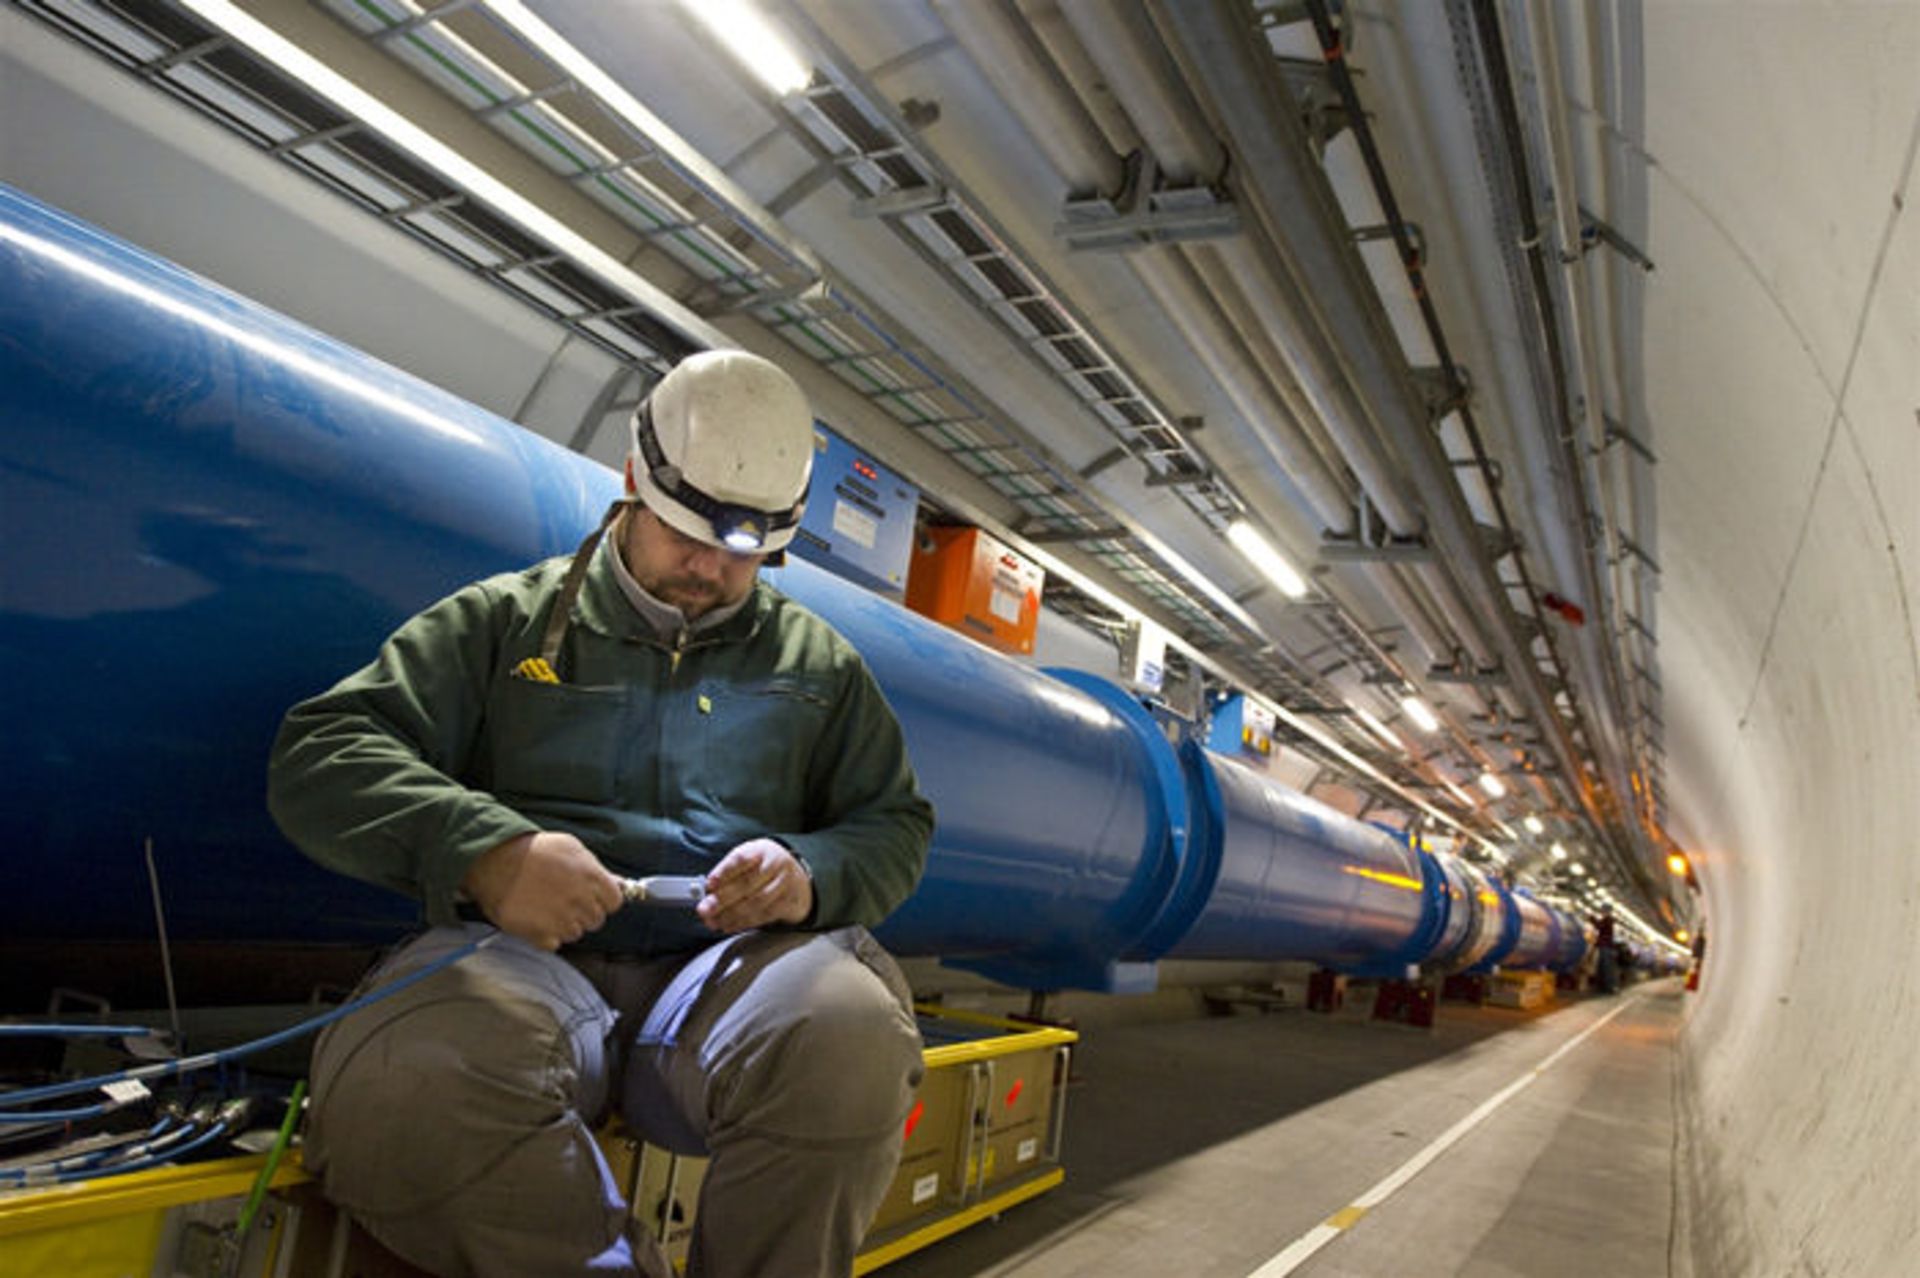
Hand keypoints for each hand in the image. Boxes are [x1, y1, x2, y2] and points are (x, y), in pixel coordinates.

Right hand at [462, 831, 623, 949]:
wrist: (494, 860)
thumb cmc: (533, 850)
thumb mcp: (571, 847)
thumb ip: (596, 868)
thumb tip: (618, 883)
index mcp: (592, 878)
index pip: (614, 902)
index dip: (603, 900)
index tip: (592, 897)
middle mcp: (580, 901)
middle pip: (596, 920)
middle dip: (583, 912)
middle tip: (564, 899)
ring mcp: (562, 920)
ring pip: (576, 934)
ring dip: (564, 924)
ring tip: (546, 906)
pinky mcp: (541, 935)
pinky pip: (554, 943)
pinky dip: (545, 935)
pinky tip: (535, 918)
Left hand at [697, 838, 813, 933]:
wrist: (799, 876)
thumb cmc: (765, 867)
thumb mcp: (750, 859)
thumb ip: (729, 872)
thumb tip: (707, 892)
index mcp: (760, 850)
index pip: (741, 859)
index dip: (724, 872)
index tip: (709, 884)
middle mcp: (775, 864)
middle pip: (747, 884)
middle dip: (722, 899)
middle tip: (704, 909)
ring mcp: (784, 884)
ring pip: (756, 902)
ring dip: (731, 915)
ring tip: (714, 922)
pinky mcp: (789, 902)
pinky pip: (764, 915)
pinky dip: (744, 922)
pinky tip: (730, 925)